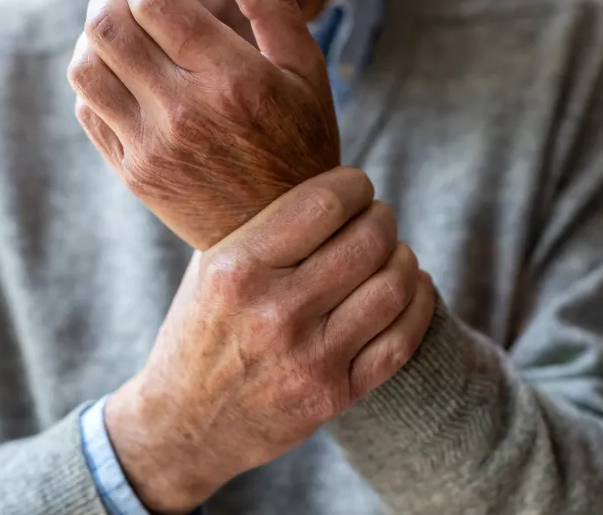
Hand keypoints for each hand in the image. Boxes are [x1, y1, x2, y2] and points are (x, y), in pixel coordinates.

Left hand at [67, 0, 340, 249]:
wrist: (282, 236)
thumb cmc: (300, 142)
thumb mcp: (306, 70)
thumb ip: (271, 2)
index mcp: (234, 80)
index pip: (157, 2)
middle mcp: (186, 113)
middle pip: (110, 28)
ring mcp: (153, 148)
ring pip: (87, 68)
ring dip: (92, 34)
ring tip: (114, 26)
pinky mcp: (134, 174)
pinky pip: (88, 110)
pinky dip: (92, 78)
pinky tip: (117, 71)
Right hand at [104, 168, 435, 513]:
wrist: (185, 423)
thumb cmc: (200, 330)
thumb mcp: (208, 268)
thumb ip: (261, 226)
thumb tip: (325, 178)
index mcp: (236, 270)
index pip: (322, 205)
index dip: (353, 185)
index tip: (355, 185)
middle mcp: (274, 313)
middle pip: (368, 241)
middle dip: (382, 217)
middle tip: (376, 217)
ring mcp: (309, 359)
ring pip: (393, 286)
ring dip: (403, 257)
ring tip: (392, 252)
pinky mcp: (335, 394)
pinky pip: (402, 340)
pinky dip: (418, 303)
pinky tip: (411, 286)